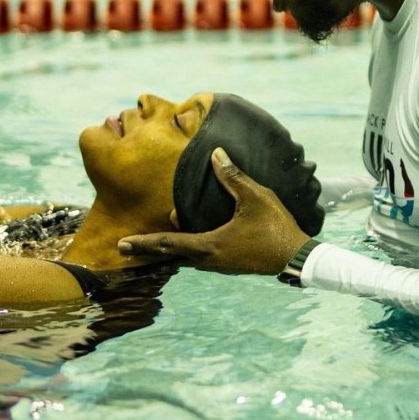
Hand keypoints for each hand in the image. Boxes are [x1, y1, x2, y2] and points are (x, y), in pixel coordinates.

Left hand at [117, 147, 310, 273]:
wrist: (296, 257)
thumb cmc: (276, 227)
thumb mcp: (256, 197)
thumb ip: (233, 176)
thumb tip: (216, 154)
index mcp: (210, 246)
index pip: (168, 243)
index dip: (144, 242)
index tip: (122, 243)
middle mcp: (208, 260)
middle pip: (169, 254)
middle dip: (146, 249)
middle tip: (122, 246)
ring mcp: (217, 265)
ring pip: (182, 257)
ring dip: (164, 250)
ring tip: (144, 244)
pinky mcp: (225, 264)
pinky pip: (194, 258)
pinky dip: (180, 251)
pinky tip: (178, 244)